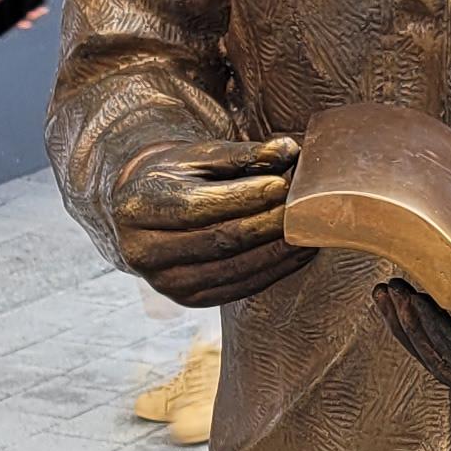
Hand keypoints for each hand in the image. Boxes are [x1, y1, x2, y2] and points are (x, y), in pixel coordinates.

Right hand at [0, 0, 45, 16]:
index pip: (4, 10)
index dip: (10, 20)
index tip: (19, 24)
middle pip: (17, 11)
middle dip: (25, 17)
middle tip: (32, 20)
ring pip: (27, 7)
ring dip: (34, 12)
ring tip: (41, 12)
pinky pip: (35, 0)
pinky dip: (39, 4)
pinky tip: (43, 7)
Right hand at [114, 135, 304, 306]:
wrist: (143, 212)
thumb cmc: (175, 176)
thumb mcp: (198, 156)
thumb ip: (241, 154)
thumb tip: (287, 151)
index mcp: (141, 208)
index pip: (199, 206)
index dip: (244, 198)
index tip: (282, 185)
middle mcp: (145, 251)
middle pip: (219, 240)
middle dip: (267, 224)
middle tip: (304, 208)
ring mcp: (167, 282)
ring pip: (234, 268)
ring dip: (278, 250)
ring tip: (309, 229)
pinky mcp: (190, 299)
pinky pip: (240, 287)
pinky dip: (274, 270)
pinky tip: (298, 252)